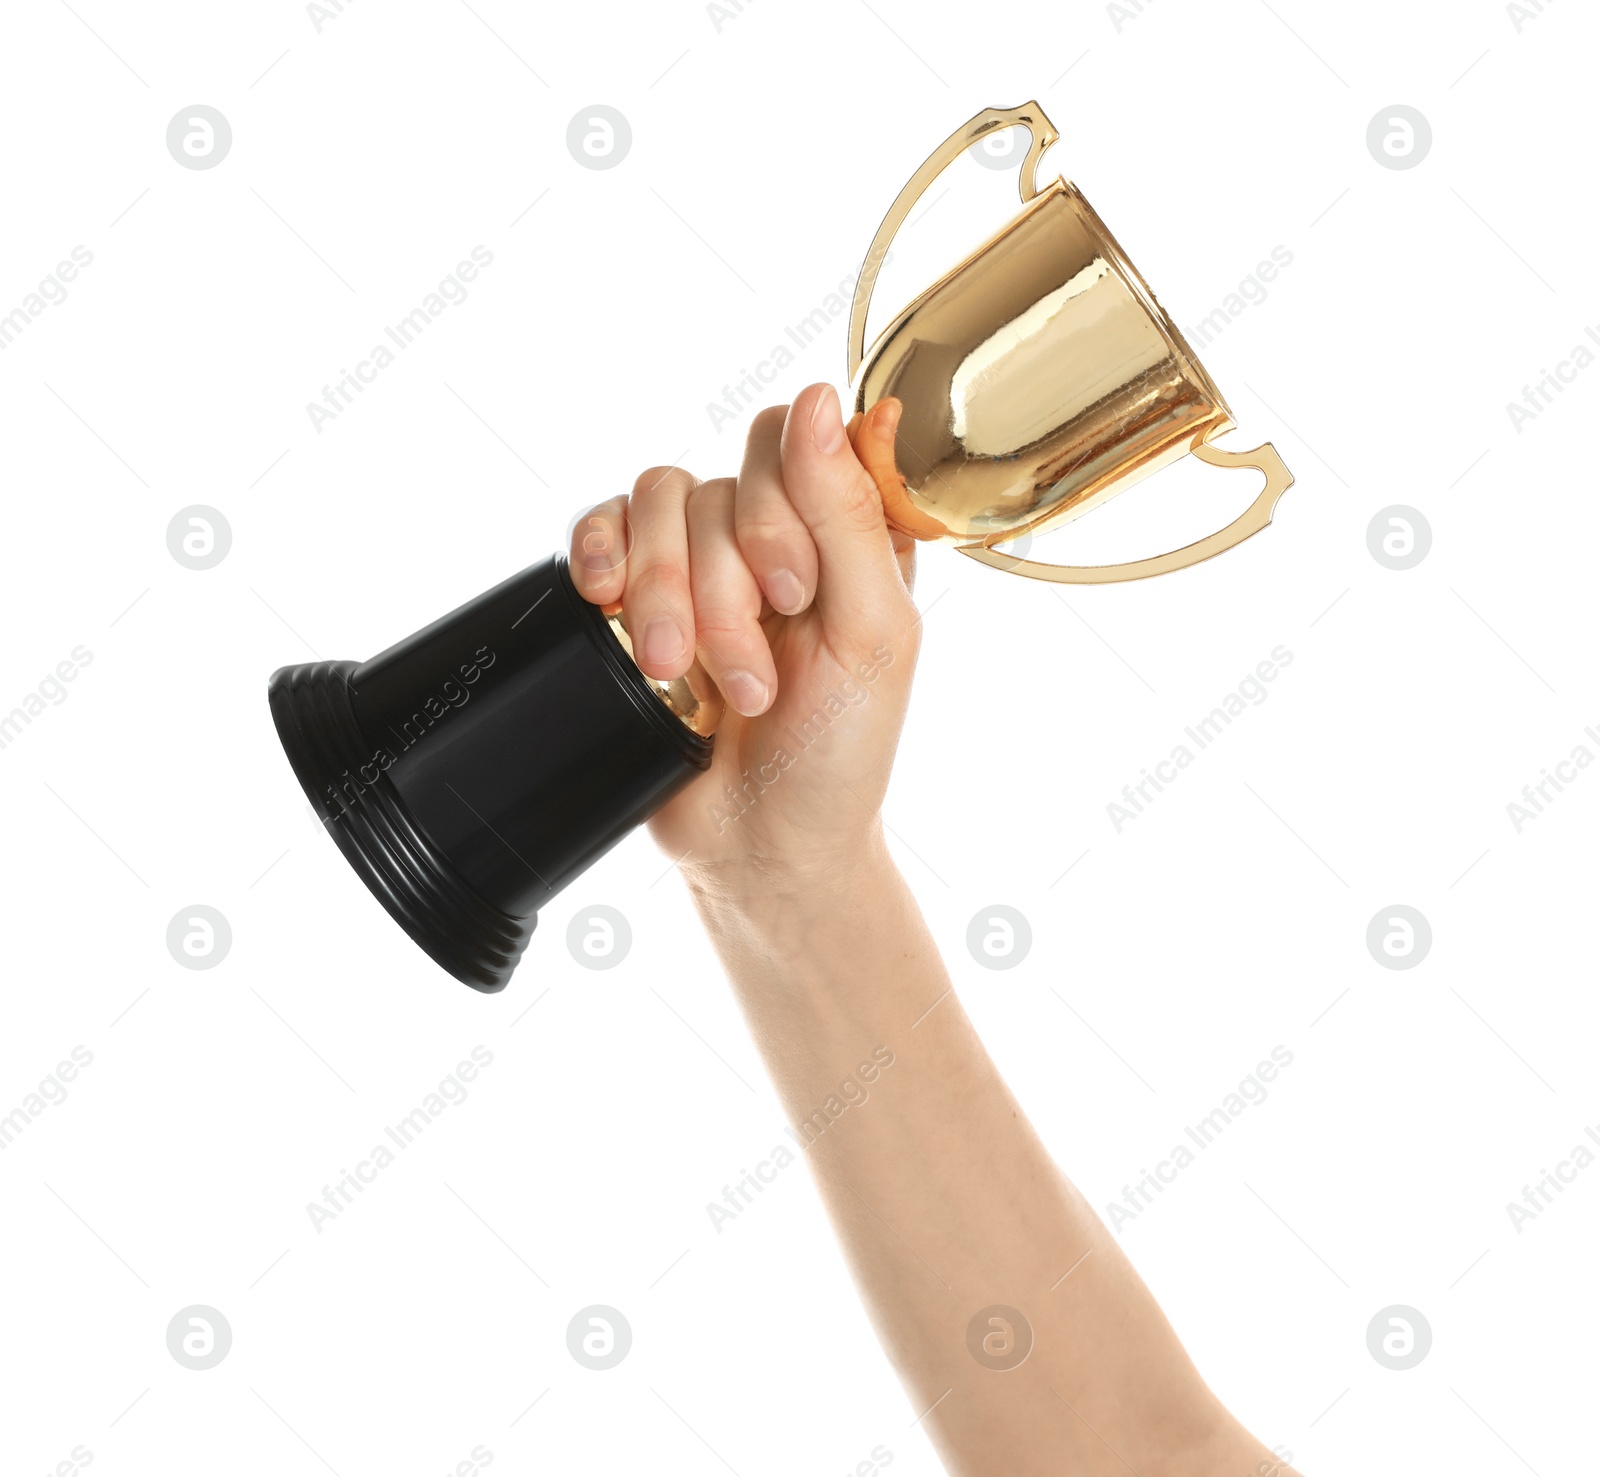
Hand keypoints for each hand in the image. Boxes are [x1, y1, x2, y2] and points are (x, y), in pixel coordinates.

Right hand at [567, 384, 918, 883]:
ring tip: (685, 677)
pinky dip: (600, 556)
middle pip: (721, 479)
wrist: (756, 847)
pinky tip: (607, 600)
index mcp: (844, 535)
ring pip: (658, 502)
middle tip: (752, 675)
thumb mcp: (872, 636)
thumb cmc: (836, 755)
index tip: (798, 593)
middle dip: (725, 585)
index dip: (782, 509)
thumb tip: (821, 397)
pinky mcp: (632, 595)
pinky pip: (601, 526)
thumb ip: (849, 516)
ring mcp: (698, 563)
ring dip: (667, 596)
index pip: (798, 443)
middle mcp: (770, 536)